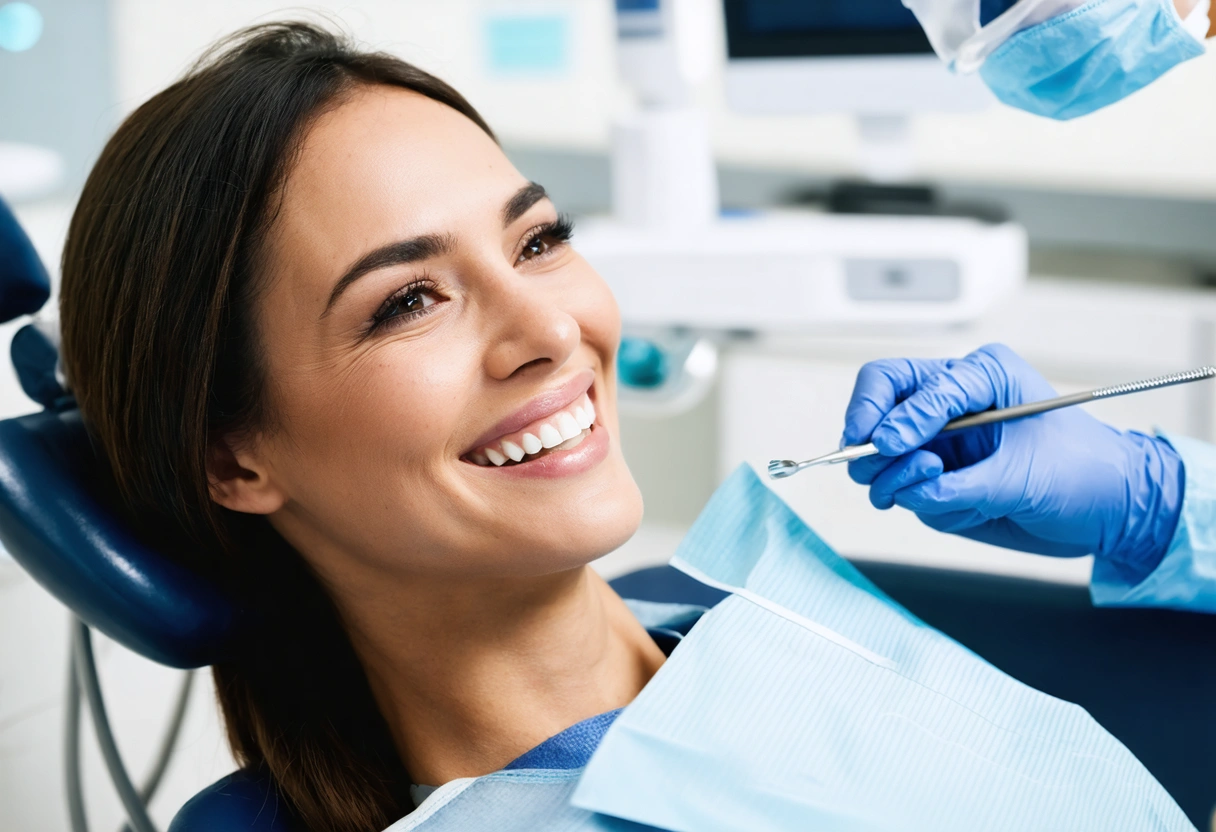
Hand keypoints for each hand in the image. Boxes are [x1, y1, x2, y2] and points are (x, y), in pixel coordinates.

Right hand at [841, 343, 1183, 571]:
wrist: (1113, 511)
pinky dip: (923, 505)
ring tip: (932, 489)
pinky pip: (905, 495)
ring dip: (895, 480)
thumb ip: (958, 483)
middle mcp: (948, 407)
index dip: (885, 414)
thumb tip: (907, 487)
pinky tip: (966, 508)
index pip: (896, 381)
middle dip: (870, 444)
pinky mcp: (938, 483)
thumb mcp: (1023, 471)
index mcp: (973, 377)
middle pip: (872, 411)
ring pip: (879, 460)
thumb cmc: (1084, 472)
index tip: (886, 445)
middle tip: (877, 467)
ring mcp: (940, 445)